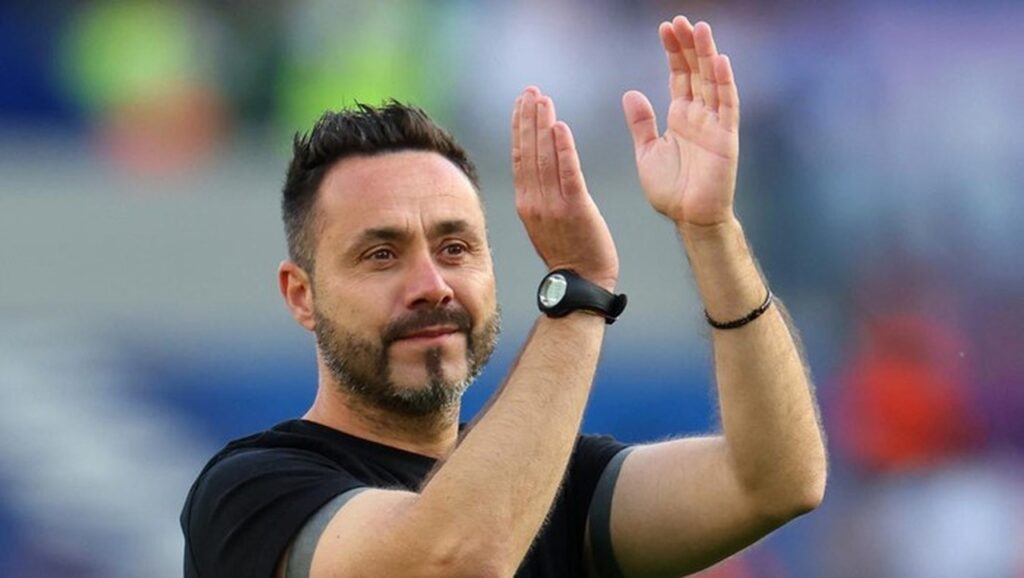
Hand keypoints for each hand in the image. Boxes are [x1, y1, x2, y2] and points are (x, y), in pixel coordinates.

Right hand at [512, 87, 618, 289]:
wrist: (581, 281)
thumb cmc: (569, 251)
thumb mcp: (544, 221)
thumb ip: (540, 195)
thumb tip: (539, 170)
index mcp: (526, 203)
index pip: (520, 157)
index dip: (519, 128)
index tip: (521, 103)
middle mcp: (534, 201)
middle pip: (528, 152)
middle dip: (528, 118)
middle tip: (531, 91)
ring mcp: (553, 206)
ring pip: (544, 158)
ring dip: (542, 126)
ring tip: (543, 100)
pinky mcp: (575, 209)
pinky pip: (567, 174)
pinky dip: (563, 149)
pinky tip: (560, 127)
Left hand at [623, 17, 739, 227]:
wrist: (689, 219)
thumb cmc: (671, 191)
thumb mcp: (648, 151)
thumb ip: (642, 123)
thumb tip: (630, 93)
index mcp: (681, 116)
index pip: (678, 75)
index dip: (673, 52)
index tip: (665, 28)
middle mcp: (700, 115)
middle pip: (695, 72)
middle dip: (688, 46)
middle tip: (680, 20)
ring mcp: (714, 125)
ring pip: (712, 81)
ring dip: (707, 55)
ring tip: (699, 28)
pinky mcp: (726, 138)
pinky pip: (727, 106)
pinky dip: (724, 83)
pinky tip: (719, 61)